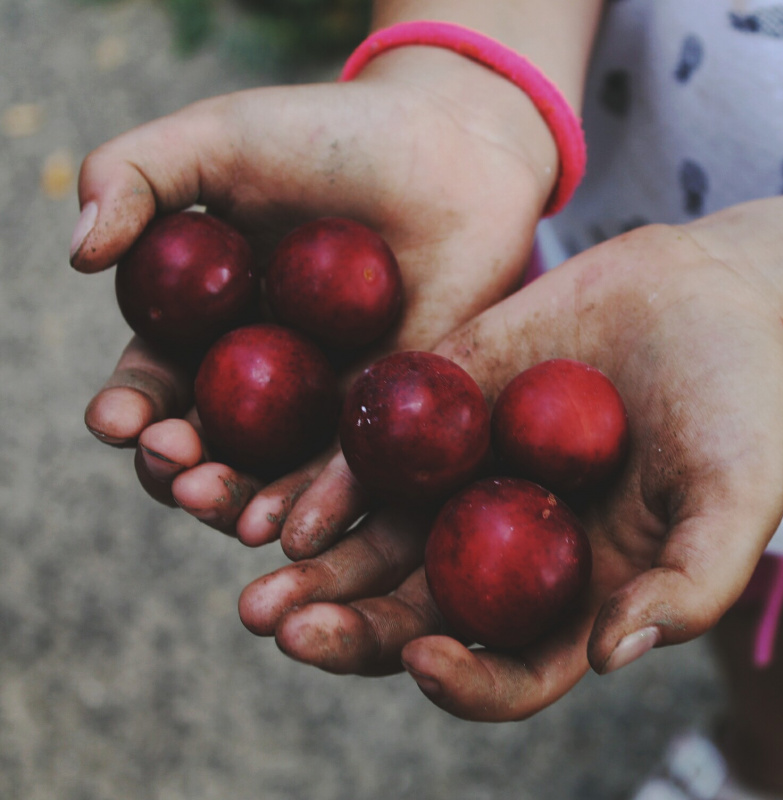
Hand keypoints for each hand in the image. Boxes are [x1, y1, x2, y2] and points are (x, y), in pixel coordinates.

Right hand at [74, 46, 556, 543]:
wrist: (451, 148)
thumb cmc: (333, 136)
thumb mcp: (222, 139)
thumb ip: (135, 175)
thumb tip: (79, 254)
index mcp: (207, 326)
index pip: (155, 385)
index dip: (129, 409)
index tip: (115, 419)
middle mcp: (263, 377)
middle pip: (207, 449)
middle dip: (177, 471)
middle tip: (172, 464)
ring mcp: (329, 402)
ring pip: (274, 476)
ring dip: (241, 504)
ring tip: (229, 515)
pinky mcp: (394, 413)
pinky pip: (358, 470)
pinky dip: (325, 504)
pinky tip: (299, 531)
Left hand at [238, 220, 782, 719]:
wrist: (714, 295)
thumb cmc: (744, 405)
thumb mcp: (741, 497)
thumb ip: (692, 583)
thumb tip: (610, 656)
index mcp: (580, 595)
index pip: (511, 672)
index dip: (464, 684)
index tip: (424, 658)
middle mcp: (513, 552)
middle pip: (420, 620)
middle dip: (353, 635)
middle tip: (288, 630)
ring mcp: (471, 481)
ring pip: (378, 549)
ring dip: (315, 575)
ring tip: (259, 589)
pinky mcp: (444, 410)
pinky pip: (374, 461)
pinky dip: (328, 488)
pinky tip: (285, 505)